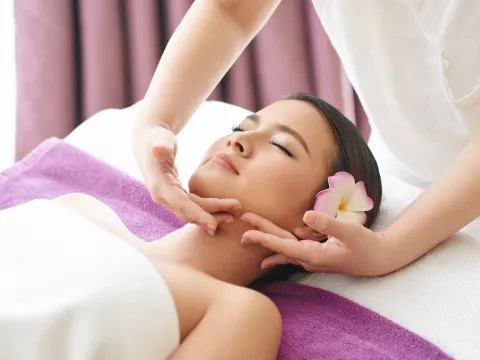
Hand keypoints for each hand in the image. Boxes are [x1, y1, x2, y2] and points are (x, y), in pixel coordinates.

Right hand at [133, 123, 239, 234]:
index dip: (197, 214)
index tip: (213, 224)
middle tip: (232, 218)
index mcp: (159, 185)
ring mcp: (168, 198)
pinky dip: (206, 211)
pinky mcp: (175, 196)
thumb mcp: (159, 140)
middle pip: (189, 212)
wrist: (149, 142)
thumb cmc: (157, 138)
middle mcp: (162, 197)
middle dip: (210, 216)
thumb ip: (161, 146)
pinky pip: (192, 207)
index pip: (181, 204)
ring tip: (232, 217)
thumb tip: (157, 150)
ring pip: (191, 212)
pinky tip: (222, 213)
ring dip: (211, 215)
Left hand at [240, 211, 393, 275]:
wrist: (377, 260)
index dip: (264, 239)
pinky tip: (267, 256)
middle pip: (279, 246)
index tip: (247, 234)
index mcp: (313, 255)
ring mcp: (311, 258)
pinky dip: (278, 248)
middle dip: (260, 237)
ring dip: (266, 241)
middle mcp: (308, 259)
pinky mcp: (314, 255)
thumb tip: (306, 216)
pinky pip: (291, 251)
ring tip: (247, 238)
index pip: (283, 246)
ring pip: (284, 248)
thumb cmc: (365, 245)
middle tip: (240, 230)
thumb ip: (328, 224)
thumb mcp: (349, 232)